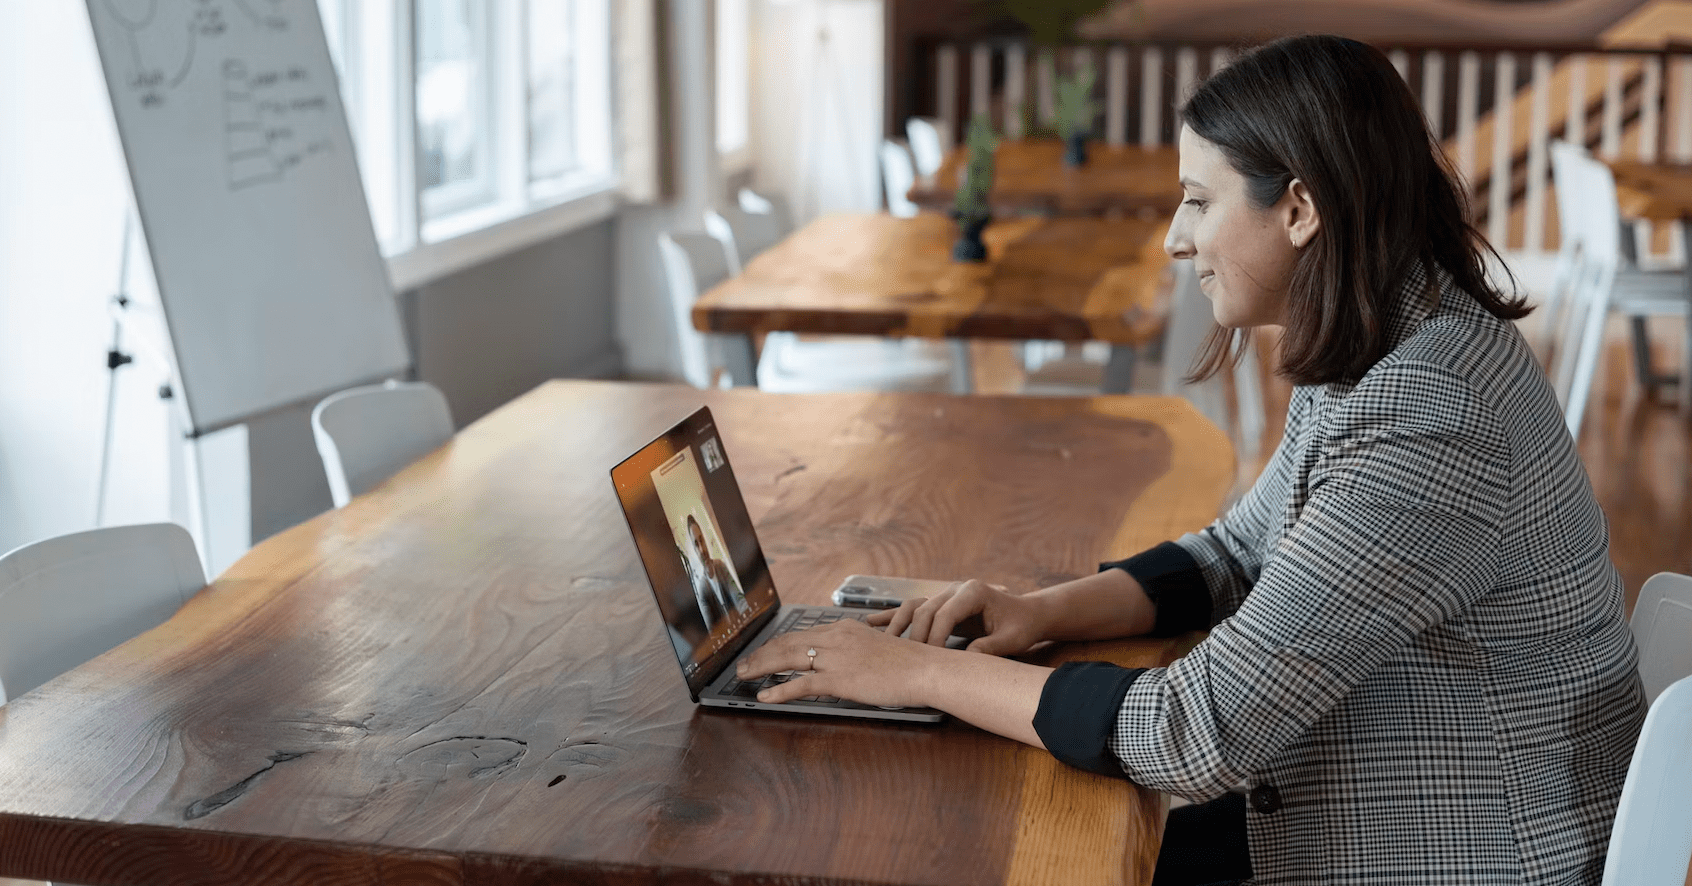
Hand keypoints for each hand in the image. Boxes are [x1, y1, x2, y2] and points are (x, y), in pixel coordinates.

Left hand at [735, 620, 940, 707]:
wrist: (925, 669)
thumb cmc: (908, 664)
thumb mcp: (876, 648)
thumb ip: (854, 651)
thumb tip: (839, 665)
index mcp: (844, 629)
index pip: (801, 634)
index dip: (777, 644)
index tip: (764, 651)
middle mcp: (836, 638)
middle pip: (787, 642)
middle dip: (761, 653)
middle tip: (744, 664)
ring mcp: (836, 658)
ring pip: (787, 659)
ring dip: (761, 667)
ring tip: (745, 676)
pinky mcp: (840, 679)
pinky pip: (801, 684)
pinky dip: (779, 690)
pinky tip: (765, 696)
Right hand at [867, 579, 1049, 655]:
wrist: (1028, 614)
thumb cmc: (1022, 626)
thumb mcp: (1012, 639)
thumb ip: (990, 648)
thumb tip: (966, 660)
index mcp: (973, 592)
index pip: (944, 614)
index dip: (934, 638)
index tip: (930, 660)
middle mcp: (956, 588)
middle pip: (924, 610)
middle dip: (915, 636)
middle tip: (908, 661)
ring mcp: (946, 594)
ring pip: (914, 607)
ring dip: (897, 625)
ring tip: (881, 643)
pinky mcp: (942, 603)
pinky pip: (913, 609)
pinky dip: (893, 616)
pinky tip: (871, 622)